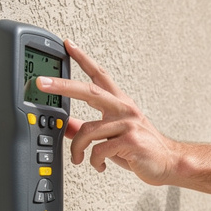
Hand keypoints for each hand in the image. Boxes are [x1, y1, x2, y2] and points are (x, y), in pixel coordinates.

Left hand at [36, 40, 177, 183]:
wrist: (169, 162)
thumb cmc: (141, 149)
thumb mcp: (113, 136)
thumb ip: (90, 130)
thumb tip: (66, 128)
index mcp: (120, 104)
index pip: (99, 75)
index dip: (83, 58)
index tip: (67, 45)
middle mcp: (124, 109)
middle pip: (89, 90)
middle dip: (62, 85)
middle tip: (40, 82)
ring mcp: (128, 123)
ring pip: (88, 130)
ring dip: (78, 148)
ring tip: (79, 158)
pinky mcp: (130, 140)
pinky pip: (99, 149)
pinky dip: (93, 161)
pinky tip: (98, 166)